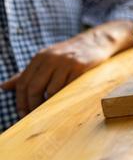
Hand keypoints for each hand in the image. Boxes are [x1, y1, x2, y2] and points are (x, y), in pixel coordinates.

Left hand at [0, 20, 132, 115]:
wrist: (96, 41)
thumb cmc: (69, 54)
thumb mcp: (46, 59)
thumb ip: (27, 73)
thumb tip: (4, 87)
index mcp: (39, 57)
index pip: (22, 82)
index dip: (20, 101)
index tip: (22, 114)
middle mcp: (50, 58)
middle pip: (33, 87)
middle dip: (32, 105)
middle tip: (34, 117)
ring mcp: (65, 62)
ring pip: (50, 90)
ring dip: (49, 104)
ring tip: (50, 110)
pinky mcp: (80, 66)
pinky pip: (67, 87)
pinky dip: (64, 96)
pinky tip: (65, 99)